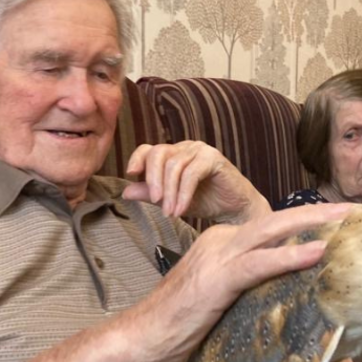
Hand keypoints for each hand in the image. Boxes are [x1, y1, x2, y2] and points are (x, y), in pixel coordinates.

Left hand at [122, 141, 269, 223]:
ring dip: (170, 192)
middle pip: (158, 153)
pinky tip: (181, 209)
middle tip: (157, 203)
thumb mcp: (171, 201)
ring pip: (174, 165)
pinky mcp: (214, 158)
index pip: (149, 149)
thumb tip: (125, 191)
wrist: (236, 210)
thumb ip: (150, 195)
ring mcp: (200, 151)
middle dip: (153, 180)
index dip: (137, 159)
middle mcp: (186, 148)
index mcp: (174, 154)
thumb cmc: (206, 202)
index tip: (131, 174)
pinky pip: (191, 173)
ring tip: (171, 213)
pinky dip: (183, 194)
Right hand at [136, 203, 353, 361]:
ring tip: (345, 219)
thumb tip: (287, 294)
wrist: (145, 333)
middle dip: (318, 213)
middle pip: (277, 219)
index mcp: (223, 242)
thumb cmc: (183, 322)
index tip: (337, 226)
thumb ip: (251, 286)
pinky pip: (259, 263)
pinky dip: (289, 257)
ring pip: (272, 231)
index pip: (271, 227)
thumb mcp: (223, 297)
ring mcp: (219, 257)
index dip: (306, 225)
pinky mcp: (218, 279)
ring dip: (313, 224)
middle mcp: (221, 240)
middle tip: (354, 209)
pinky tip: (316, 253)